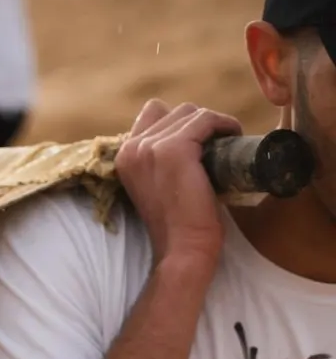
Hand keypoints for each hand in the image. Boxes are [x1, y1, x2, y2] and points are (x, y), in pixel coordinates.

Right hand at [114, 99, 239, 268]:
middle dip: (198, 124)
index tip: (200, 143)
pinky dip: (224, 124)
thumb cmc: (179, 223)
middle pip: (172, 111)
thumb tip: (192, 139)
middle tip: (218, 145)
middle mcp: (131, 148)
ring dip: (212, 123)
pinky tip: (235, 137)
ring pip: (189, 112)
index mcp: (123, 156)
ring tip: (227, 143)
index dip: (179, 125)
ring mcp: (150, 147)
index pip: (152, 115)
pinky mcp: (174, 149)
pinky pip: (205, 119)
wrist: (183, 247)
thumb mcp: (159, 184)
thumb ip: (160, 160)